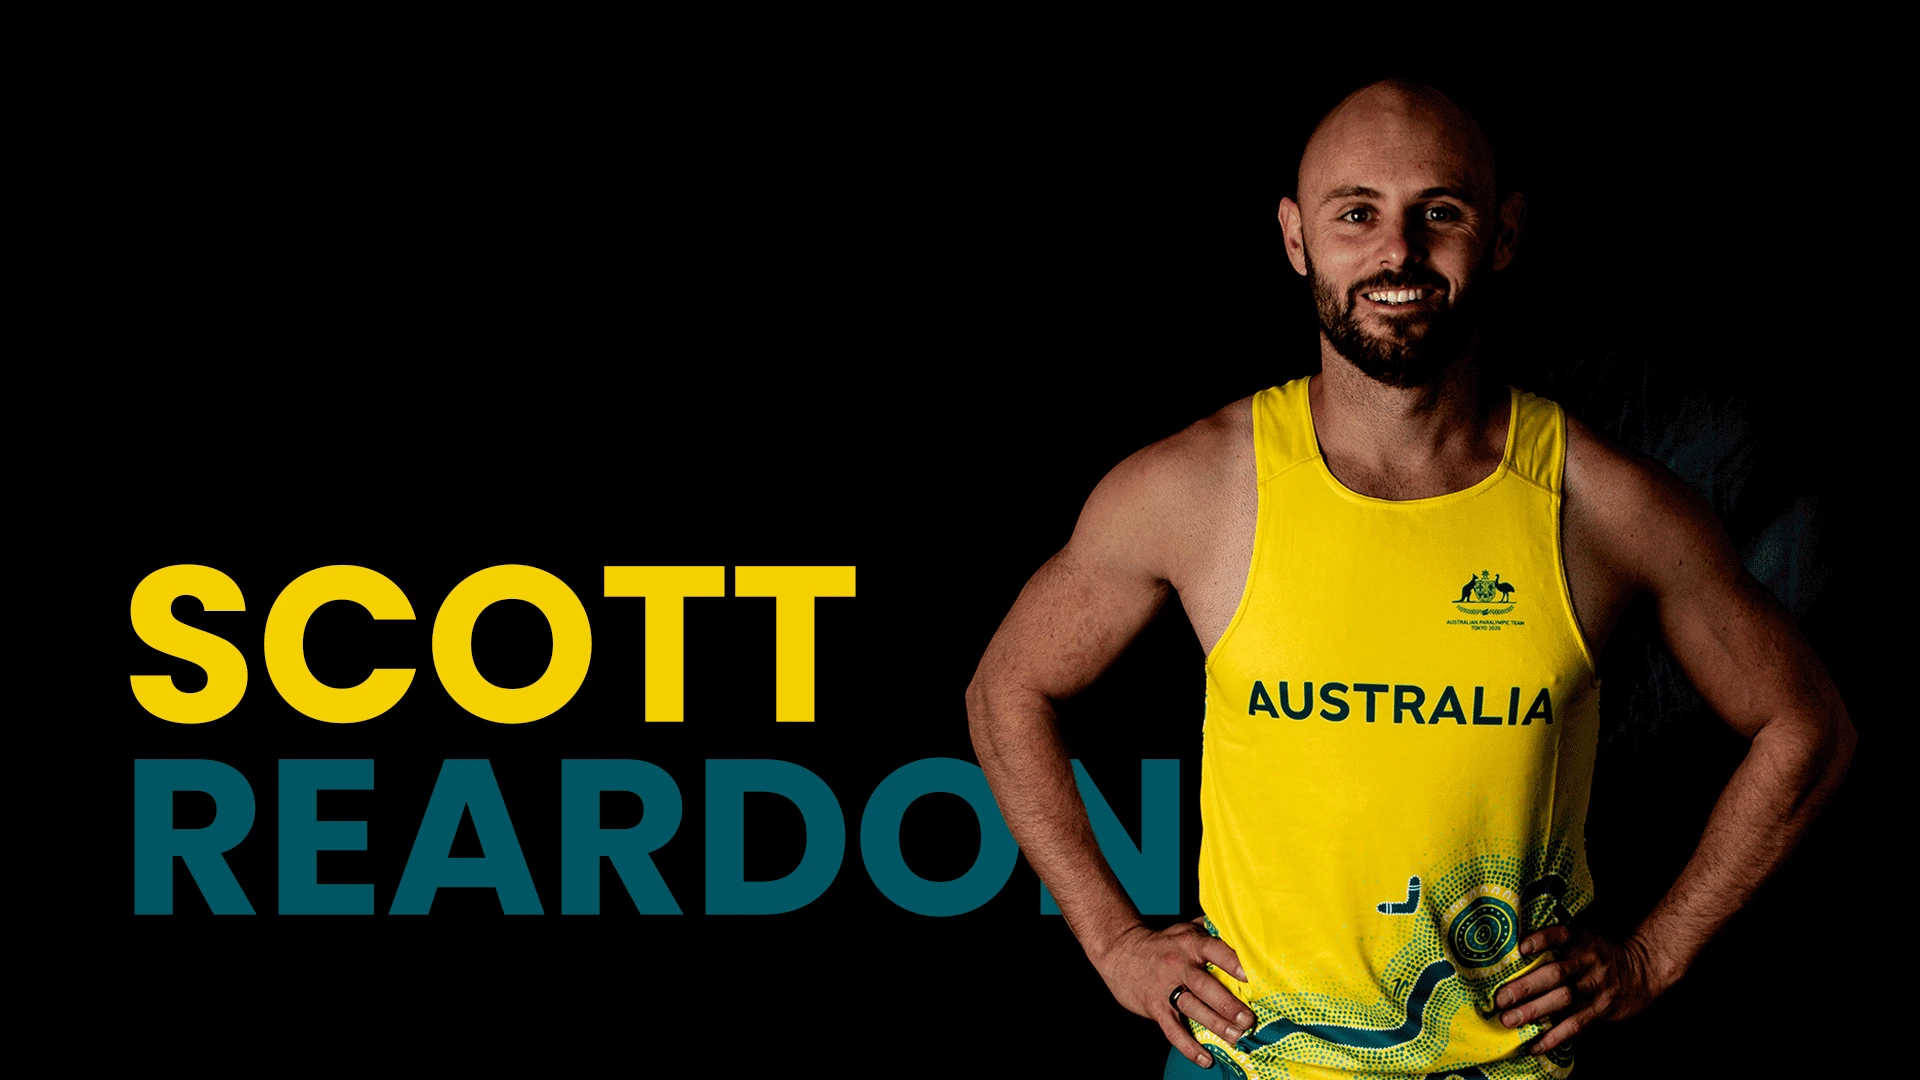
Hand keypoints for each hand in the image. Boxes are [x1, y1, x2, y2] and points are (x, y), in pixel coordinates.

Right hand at [1092, 918, 1252, 1068]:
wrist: (1119, 949)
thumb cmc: (1162, 942)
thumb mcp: (1184, 928)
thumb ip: (1211, 930)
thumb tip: (1243, 929)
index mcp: (1189, 943)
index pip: (1214, 950)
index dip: (1232, 962)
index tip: (1249, 976)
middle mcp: (1178, 964)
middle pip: (1205, 986)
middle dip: (1228, 1004)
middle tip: (1248, 1020)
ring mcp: (1165, 987)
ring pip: (1192, 1008)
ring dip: (1215, 1025)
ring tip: (1235, 1038)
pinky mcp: (1154, 1006)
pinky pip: (1172, 1030)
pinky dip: (1189, 1046)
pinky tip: (1206, 1059)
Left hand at [1494, 925, 1672, 1054]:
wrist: (1643, 970)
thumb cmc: (1601, 953)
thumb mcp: (1585, 937)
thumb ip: (1558, 941)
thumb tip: (1515, 950)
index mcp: (1580, 939)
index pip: (1559, 935)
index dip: (1540, 940)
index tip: (1521, 948)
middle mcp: (1587, 962)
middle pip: (1555, 974)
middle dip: (1526, 987)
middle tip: (1501, 998)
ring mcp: (1595, 987)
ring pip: (1563, 1000)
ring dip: (1534, 1012)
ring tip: (1510, 1020)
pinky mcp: (1601, 1009)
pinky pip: (1575, 1024)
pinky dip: (1554, 1036)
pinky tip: (1535, 1045)